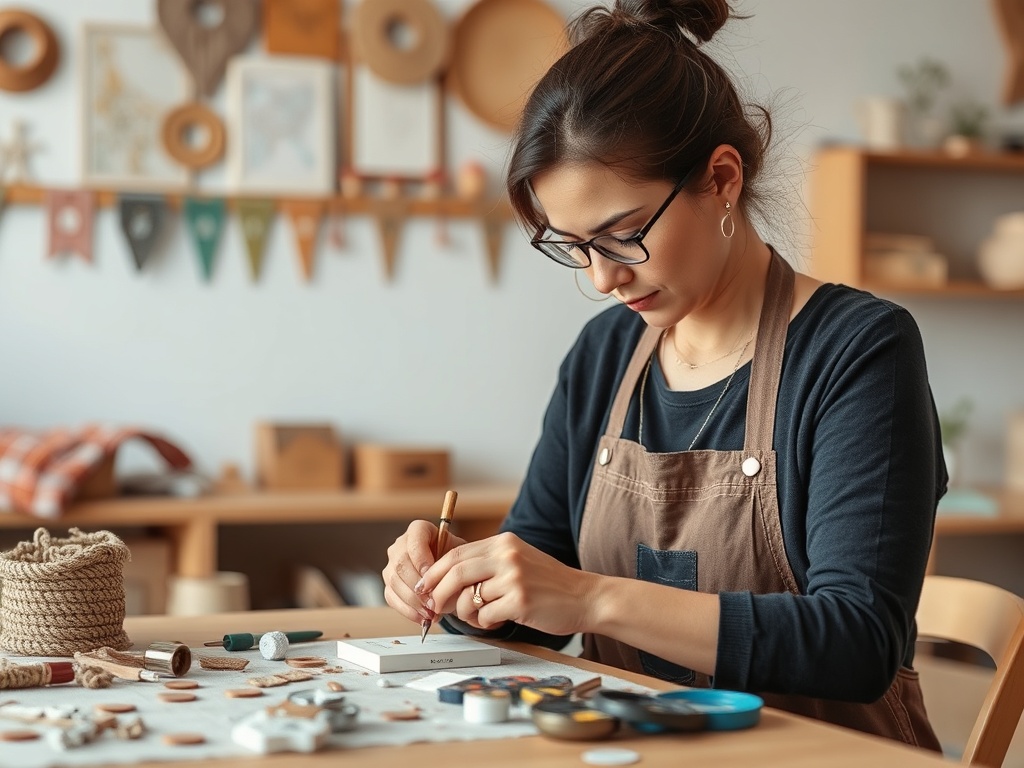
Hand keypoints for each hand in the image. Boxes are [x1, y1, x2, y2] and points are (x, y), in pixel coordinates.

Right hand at [383, 520, 466, 626]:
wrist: (451, 574)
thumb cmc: (456, 562)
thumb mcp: (460, 557)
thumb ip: (452, 565)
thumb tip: (445, 584)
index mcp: (419, 529)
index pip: (415, 539)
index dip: (422, 558)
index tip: (433, 575)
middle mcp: (400, 544)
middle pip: (401, 563)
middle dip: (417, 586)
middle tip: (434, 602)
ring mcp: (392, 564)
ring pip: (394, 582)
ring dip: (413, 601)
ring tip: (431, 613)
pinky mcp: (389, 583)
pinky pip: (391, 597)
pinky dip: (407, 611)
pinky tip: (422, 618)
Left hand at [415, 532, 598, 635]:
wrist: (585, 597)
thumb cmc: (549, 584)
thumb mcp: (518, 561)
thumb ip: (487, 564)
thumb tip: (445, 582)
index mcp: (504, 542)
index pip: (456, 554)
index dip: (434, 573)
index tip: (425, 588)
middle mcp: (507, 555)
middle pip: (455, 572)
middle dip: (438, 593)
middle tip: (433, 608)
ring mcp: (514, 578)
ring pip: (468, 598)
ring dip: (466, 614)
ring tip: (480, 616)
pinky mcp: (520, 602)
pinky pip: (485, 616)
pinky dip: (485, 623)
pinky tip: (500, 620)